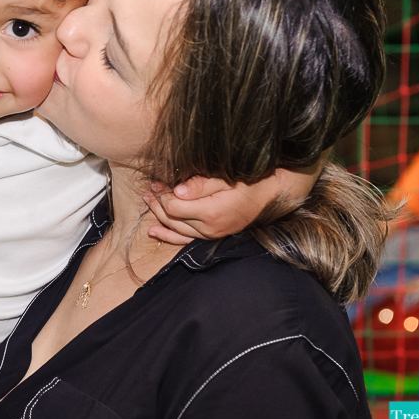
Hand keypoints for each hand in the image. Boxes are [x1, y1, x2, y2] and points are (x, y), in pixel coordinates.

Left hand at [144, 158, 321, 242]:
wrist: (270, 194)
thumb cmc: (249, 182)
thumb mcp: (226, 178)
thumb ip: (201, 185)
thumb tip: (178, 190)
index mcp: (212, 213)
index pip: (175, 206)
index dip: (162, 194)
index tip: (156, 182)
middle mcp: (209, 228)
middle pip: (172, 218)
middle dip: (158, 203)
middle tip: (150, 188)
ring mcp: (210, 235)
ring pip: (176, 229)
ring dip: (158, 216)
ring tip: (148, 200)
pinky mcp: (211, 237)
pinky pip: (184, 240)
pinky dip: (167, 236)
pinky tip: (153, 231)